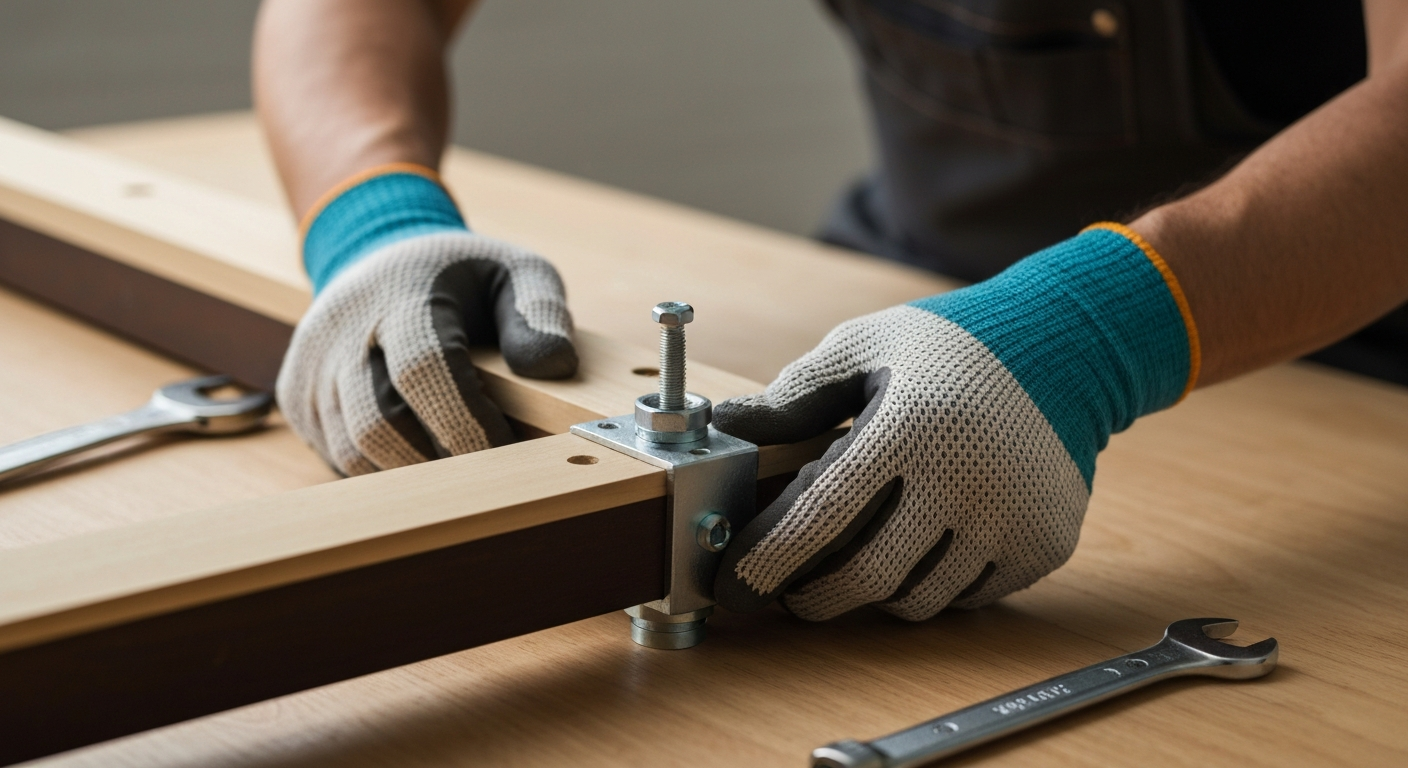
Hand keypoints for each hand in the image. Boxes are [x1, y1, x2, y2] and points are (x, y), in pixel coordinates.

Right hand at [277, 231, 576, 474]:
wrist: (380, 256)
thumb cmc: (461, 276)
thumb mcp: (514, 270)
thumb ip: (541, 309)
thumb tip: (554, 364)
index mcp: (401, 293)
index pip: (423, 368)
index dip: (465, 422)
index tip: (509, 453)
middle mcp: (343, 329)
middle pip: (378, 423)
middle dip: (439, 462)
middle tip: (488, 479)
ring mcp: (311, 364)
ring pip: (351, 450)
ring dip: (410, 476)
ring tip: (459, 474)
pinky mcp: (296, 397)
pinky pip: (334, 457)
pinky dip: (381, 472)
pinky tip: (420, 459)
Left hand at [711, 306, 1088, 619]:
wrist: (1066, 349)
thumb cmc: (948, 347)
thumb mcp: (864, 347)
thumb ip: (792, 396)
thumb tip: (724, 428)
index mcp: (908, 426)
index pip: (821, 516)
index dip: (767, 560)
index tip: (732, 587)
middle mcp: (964, 479)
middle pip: (866, 575)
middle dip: (811, 595)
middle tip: (786, 593)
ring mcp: (1010, 519)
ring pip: (915, 597)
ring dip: (871, 592)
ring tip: (853, 564)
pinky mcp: (1043, 545)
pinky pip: (965, 596)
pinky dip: (930, 585)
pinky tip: (919, 550)